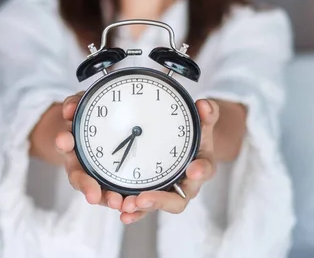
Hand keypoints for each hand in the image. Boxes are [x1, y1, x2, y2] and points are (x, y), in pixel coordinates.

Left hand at [55, 91, 219, 223]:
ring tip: (122, 205)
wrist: (181, 141)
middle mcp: (182, 185)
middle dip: (157, 202)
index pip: (203, 170)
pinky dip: (121, 203)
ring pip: (150, 205)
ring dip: (136, 208)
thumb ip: (206, 113)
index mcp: (200, 166)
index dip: (200, 171)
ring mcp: (162, 191)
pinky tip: (107, 201)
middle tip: (142, 199)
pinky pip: (132, 201)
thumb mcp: (201, 120)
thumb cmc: (193, 133)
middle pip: (175, 201)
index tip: (193, 170)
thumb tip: (205, 105)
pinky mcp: (142, 191)